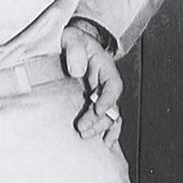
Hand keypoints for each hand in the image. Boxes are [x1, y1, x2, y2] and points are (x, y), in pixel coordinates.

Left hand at [61, 25, 123, 148]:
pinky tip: (103, 144)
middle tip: (82, 129)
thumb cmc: (72, 40)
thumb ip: (74, 51)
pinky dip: (104, 131)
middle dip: (99, 120)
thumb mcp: (72, 38)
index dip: (107, 99)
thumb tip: (77, 72)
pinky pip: (102, 119)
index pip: (113, 85)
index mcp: (105, 68)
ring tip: (85, 136)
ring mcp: (100, 94)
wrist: (68, 43)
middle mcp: (105, 84)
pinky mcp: (91, 102)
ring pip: (108, 116)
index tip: (97, 109)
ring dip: (99, 128)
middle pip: (111, 106)